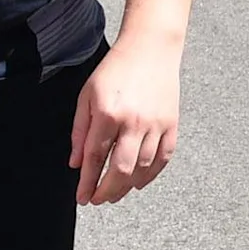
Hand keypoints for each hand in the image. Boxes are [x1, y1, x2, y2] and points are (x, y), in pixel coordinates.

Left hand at [71, 34, 184, 203]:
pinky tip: (139, 181)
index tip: (82, 198)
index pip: (95, 158)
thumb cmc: (115, 70)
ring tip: (116, 193)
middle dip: (107, 191)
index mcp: (108, 113)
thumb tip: (76, 164)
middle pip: (121, 170)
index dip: (87, 182)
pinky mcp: (172, 123)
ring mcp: (156, 124)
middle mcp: (133, 121)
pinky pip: (163, 158)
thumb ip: (80, 131)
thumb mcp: (87, 96)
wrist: (151, 49)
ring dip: (128, 186)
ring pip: (143, 168)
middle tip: (98, 200)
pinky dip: (152, 175)